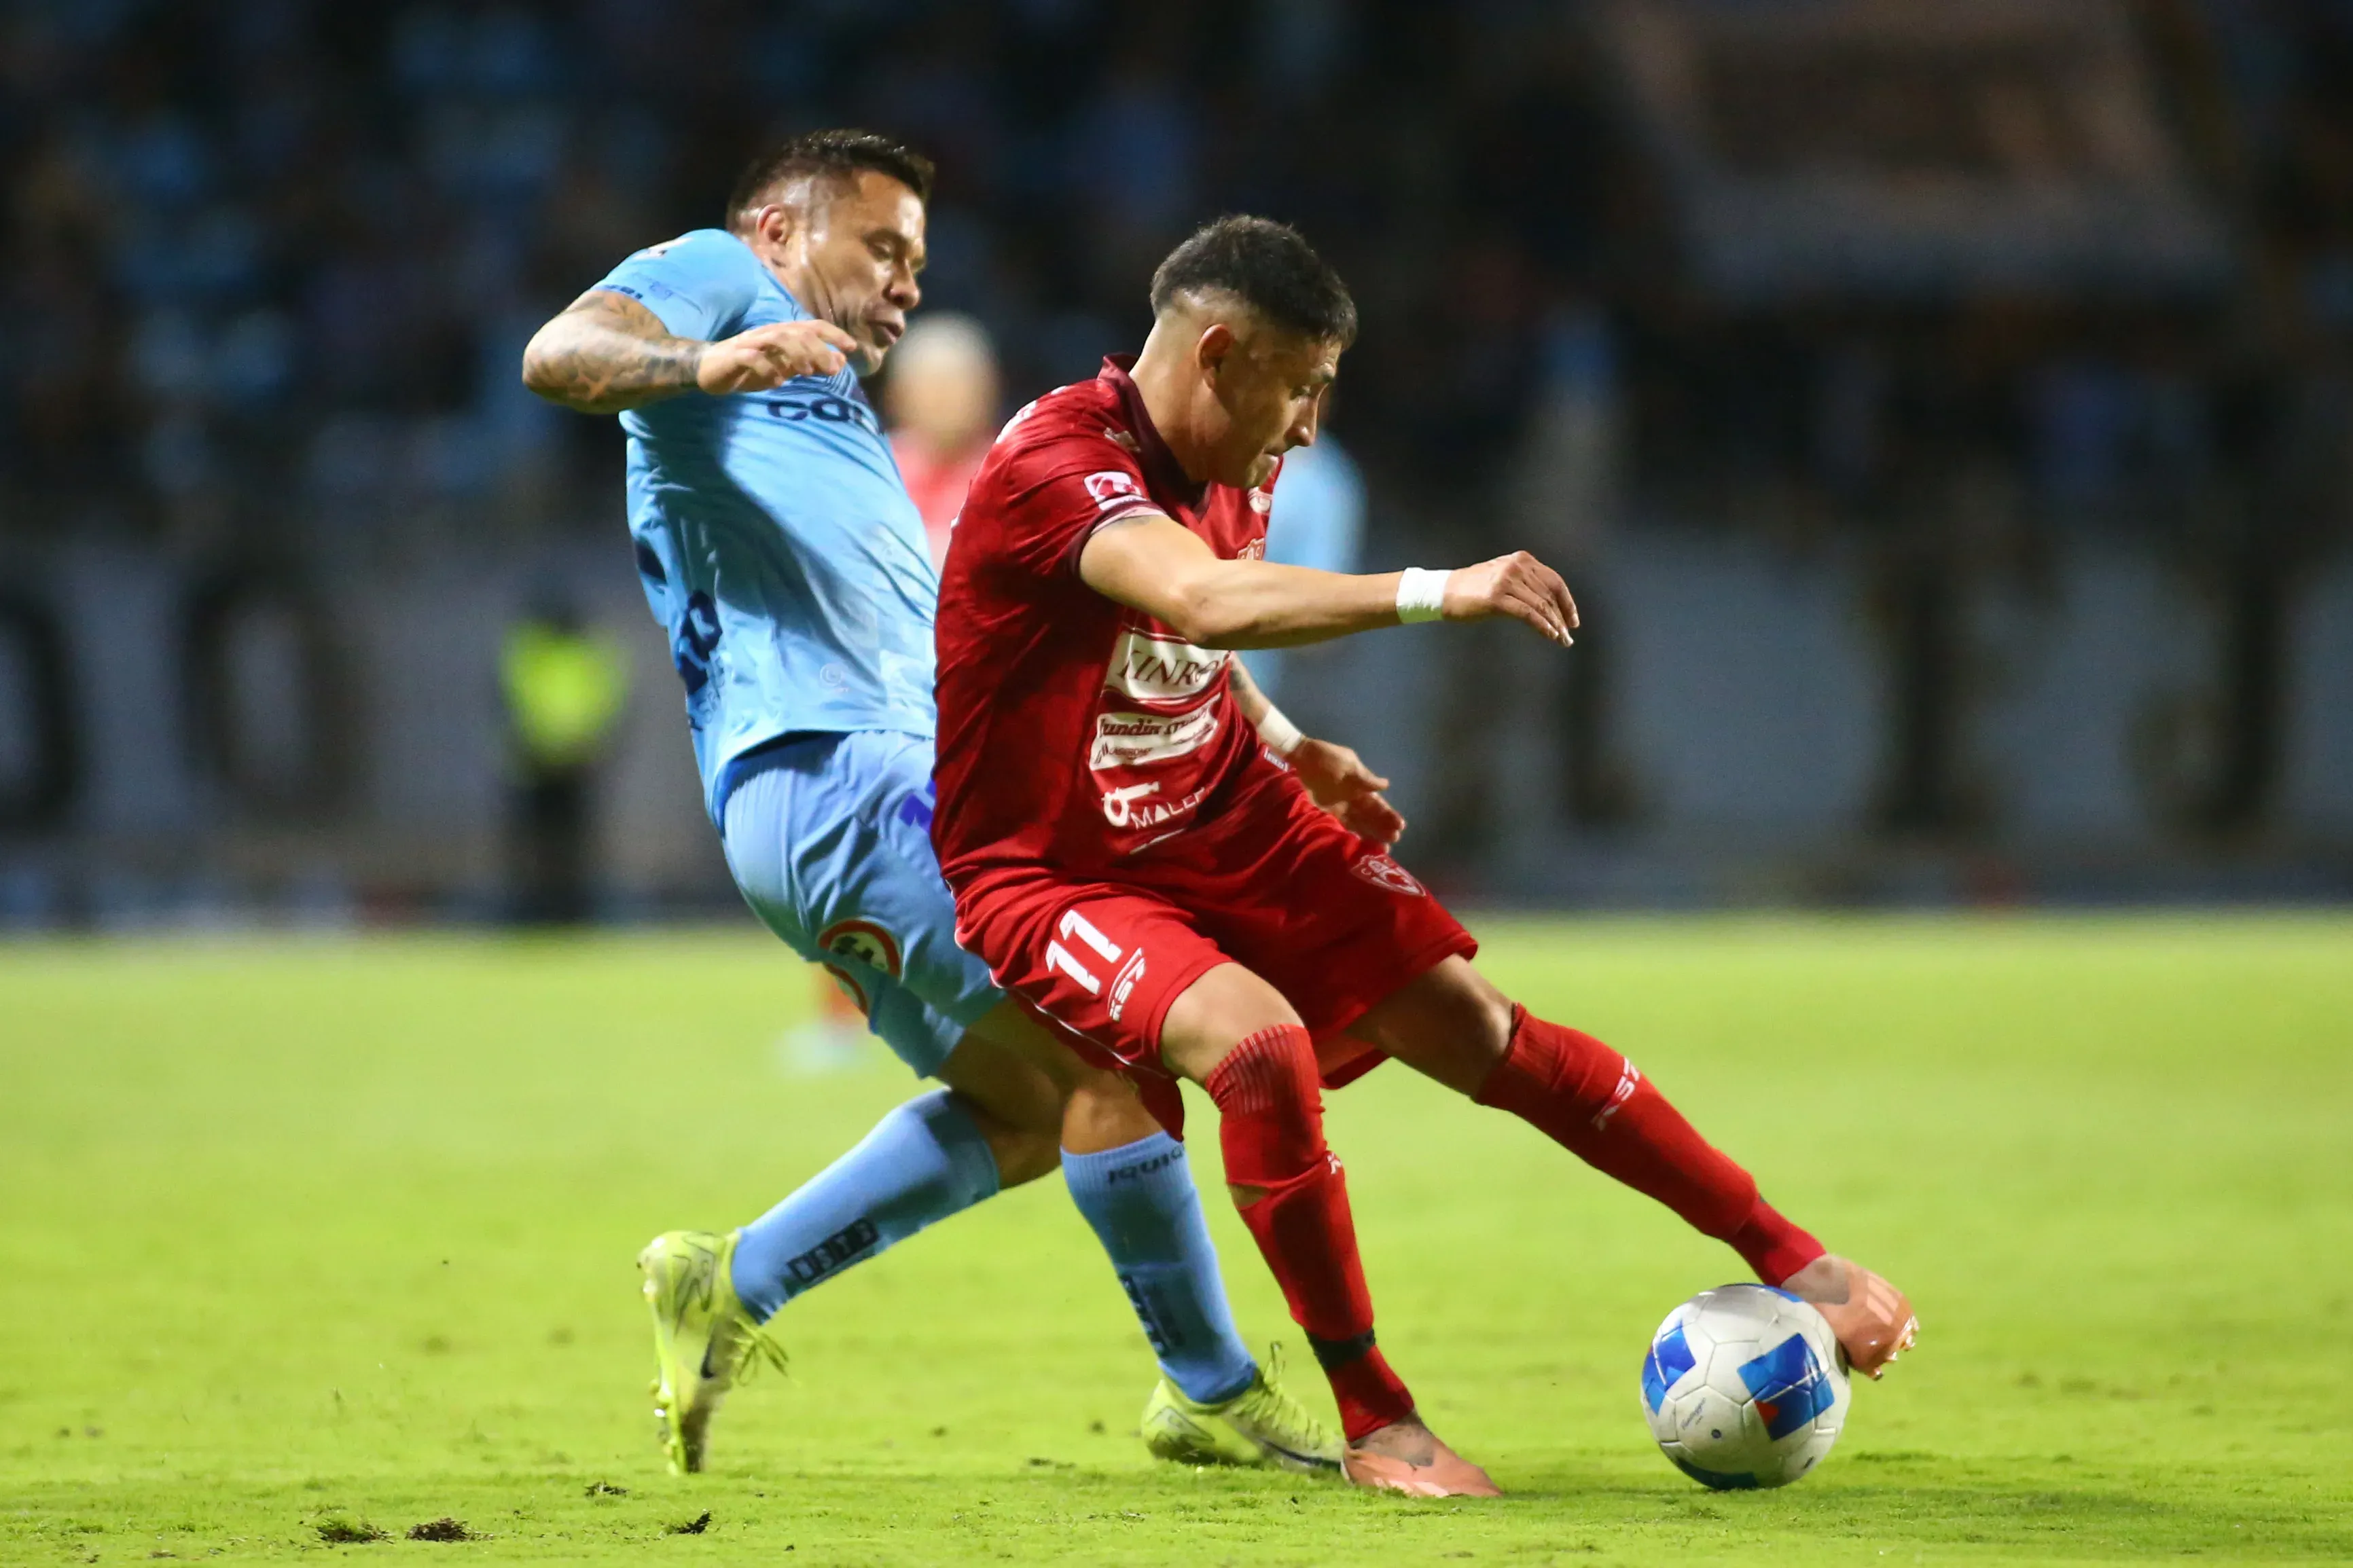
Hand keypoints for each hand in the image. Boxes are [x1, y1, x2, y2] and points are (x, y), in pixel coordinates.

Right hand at [695, 320, 858, 394]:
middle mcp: (768, 333)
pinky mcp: (733, 355)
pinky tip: (777, 381)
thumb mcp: (784, 368)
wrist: (708, 369)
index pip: (812, 327)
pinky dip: (766, 368)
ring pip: (778, 338)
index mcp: (782, 333)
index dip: (833, 335)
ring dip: (797, 354)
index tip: (852, 348)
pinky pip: (751, 357)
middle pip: (798, 331)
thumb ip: (809, 364)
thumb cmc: (750, 368)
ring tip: (807, 371)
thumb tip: (840, 361)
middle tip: (831, 369)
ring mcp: (750, 343)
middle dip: (819, 349)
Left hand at [1291, 737, 1406, 845]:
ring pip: (1360, 823)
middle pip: (1372, 816)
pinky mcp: (1329, 811)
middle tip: (1395, 839)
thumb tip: (1386, 785)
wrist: (1303, 758)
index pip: (1379, 804)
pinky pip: (1344, 825)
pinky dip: (1353, 834)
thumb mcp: (1348, 764)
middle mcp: (1354, 798)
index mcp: (1362, 786)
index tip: (1400, 826)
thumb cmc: (1327, 758)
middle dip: (1384, 828)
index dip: (1389, 814)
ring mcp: (1342, 806)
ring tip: (1384, 847)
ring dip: (1372, 834)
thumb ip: (1365, 778)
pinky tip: (1362, 845)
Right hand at [1442, 551, 1579, 646]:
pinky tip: (1549, 636)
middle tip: (1568, 636)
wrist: (1444, 591)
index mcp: (1522, 559)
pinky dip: (1542, 626)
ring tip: (1561, 640)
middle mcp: (1517, 566)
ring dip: (1554, 626)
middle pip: (1550, 595)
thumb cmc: (1472, 588)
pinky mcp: (1497, 598)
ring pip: (1541, 605)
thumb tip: (1549, 603)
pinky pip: (1528, 614)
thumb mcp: (1503, 575)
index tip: (1573, 620)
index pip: (1554, 581)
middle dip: (1562, 618)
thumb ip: (1525, 581)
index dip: (1567, 602)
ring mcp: (1507, 581)